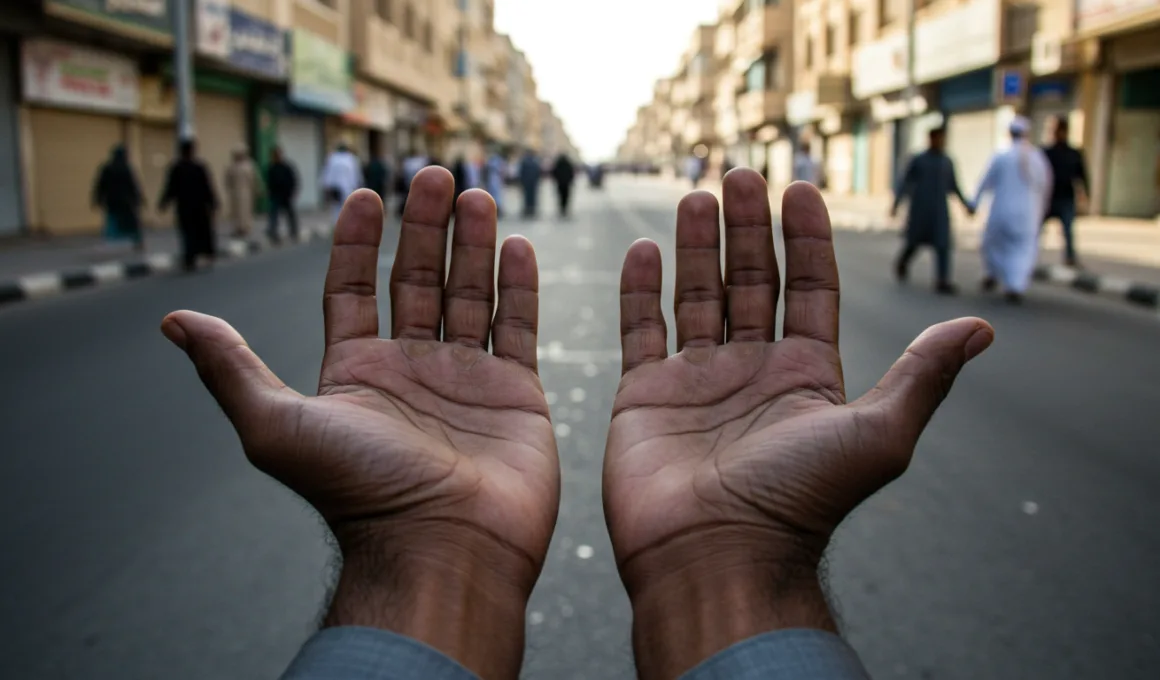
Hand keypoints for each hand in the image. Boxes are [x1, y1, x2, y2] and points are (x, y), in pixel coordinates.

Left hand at [161, 169, 557, 678]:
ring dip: (472, 244)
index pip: (352, 289)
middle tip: (436, 175)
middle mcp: (410, 369)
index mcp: (355, 372)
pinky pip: (517, 328)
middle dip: (424, 226)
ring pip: (469, 294)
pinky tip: (516, 244)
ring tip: (477, 195)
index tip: (365, 194)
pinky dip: (519, 286)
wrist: (442, 547)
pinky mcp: (514, 394)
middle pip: (415, 280)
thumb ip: (232, 369)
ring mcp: (464, 379)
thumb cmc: (359, 493)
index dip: (356, 241)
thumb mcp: (277, 425)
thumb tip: (174, 320)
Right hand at [605, 172, 992, 678]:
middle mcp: (753, 371)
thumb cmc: (798, 502)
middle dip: (749, 227)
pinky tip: (644, 248)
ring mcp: (697, 381)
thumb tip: (982, 325)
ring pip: (697, 296)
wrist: (715, 557)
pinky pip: (641, 330)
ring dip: (699, 245)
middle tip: (741, 174)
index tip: (799, 187)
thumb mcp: (877, 434)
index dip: (807, 238)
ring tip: (698, 194)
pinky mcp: (646, 396)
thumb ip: (922, 376)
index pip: (811, 288)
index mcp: (807, 376)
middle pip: (751, 282)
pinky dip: (640, 290)